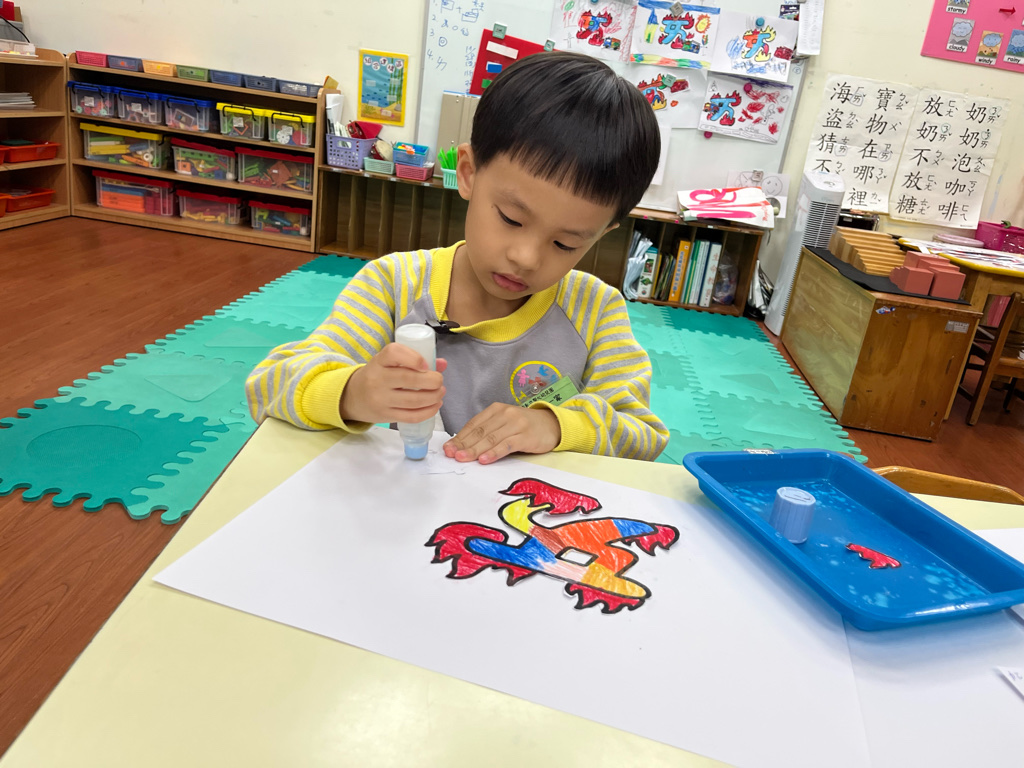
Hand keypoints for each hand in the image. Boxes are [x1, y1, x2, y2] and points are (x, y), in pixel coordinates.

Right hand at [340, 344, 447, 424]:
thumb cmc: (377, 376)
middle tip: (439, 381)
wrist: (352, 397)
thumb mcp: (389, 363)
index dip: (414, 358)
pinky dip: (428, 412)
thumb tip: (442, 363)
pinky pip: (411, 416)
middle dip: (432, 380)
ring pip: (413, 400)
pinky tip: (435, 405)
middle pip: (409, 379)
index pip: (394, 353)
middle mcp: (377, 379)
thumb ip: (414, 360)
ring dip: (434, 397)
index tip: (426, 365)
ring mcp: (380, 400)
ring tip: (440, 392)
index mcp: (379, 361)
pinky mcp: (385, 416)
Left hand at [443, 404, 560, 463]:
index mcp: (495, 410)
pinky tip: (484, 460)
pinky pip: (506, 445)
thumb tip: (463, 446)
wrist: (552, 425)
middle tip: (451, 455)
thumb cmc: (524, 427)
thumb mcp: (504, 424)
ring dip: (475, 450)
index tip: (448, 448)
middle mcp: (504, 414)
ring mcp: (516, 424)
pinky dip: (494, 453)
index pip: (473, 424)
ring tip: (463, 458)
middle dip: (463, 444)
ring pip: (491, 438)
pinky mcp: (525, 435)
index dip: (459, 437)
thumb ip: (487, 432)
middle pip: (480, 431)